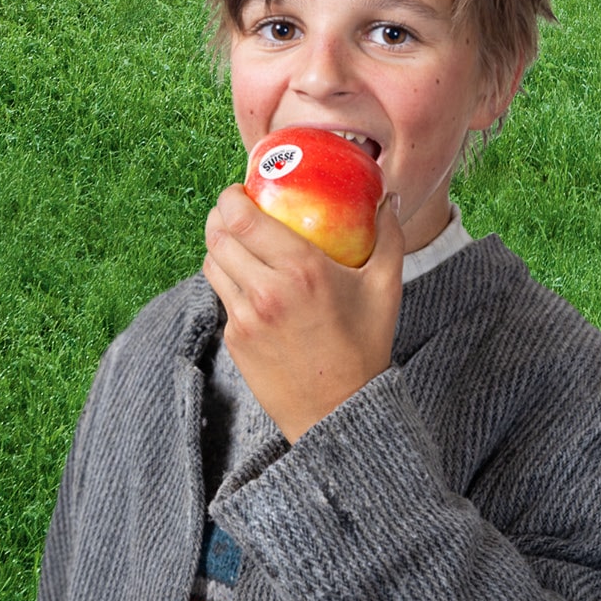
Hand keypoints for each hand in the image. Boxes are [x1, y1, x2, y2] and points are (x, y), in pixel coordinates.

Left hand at [203, 186, 411, 440]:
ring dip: (219, 246)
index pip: (242, 217)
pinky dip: (230, 282)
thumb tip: (388, 200)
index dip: (231, 196)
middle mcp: (265, 290)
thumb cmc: (365, 347)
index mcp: (301, 270)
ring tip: (236, 241)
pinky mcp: (234, 339)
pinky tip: (250, 282)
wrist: (339, 411)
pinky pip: (223, 297)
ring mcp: (244, 317)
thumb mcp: (385, 289)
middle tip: (235, 210)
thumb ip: (389, 238)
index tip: (242, 189)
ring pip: (212, 264)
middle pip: (218, 235)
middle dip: (220, 216)